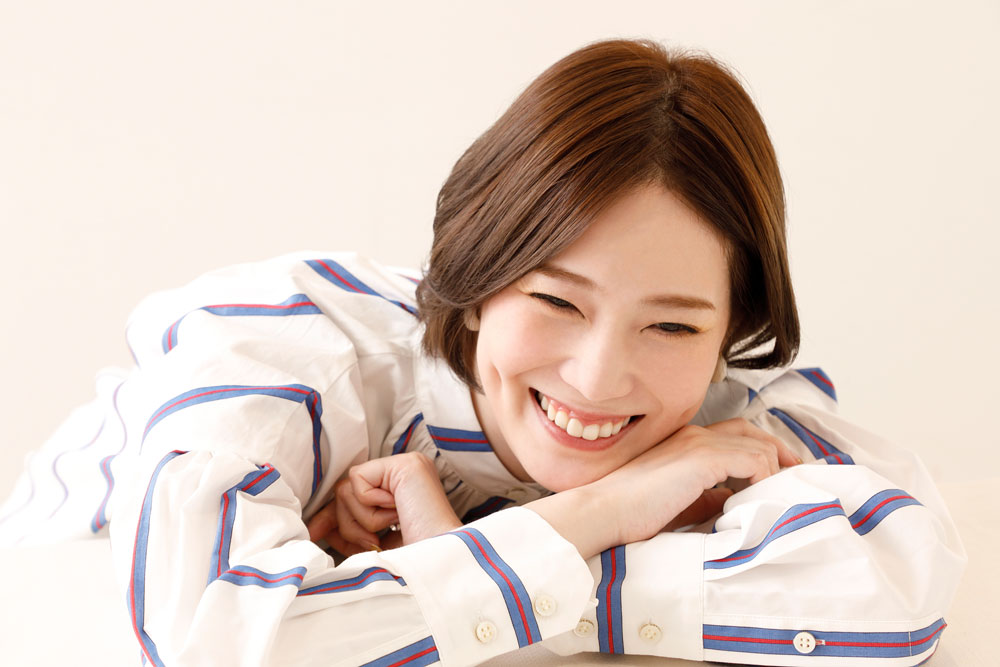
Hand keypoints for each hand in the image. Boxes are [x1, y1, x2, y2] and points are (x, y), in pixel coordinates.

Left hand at [307, 452, 461, 555]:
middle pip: (343, 493)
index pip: (351, 495)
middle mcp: (403, 473)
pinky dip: (370, 506)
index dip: (330, 516)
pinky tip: (396, 513)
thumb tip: (318, 526)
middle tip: (375, 539)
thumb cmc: (412, 561)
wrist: (437, 566)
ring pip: (347, 489)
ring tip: (391, 527)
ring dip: (363, 520)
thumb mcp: (374, 543)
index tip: (315, 533)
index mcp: (399, 490)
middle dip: (349, 524)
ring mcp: (406, 465)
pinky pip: (358, 481)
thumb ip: (351, 529)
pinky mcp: (405, 465)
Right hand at [528, 418, 799, 558]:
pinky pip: (753, 461)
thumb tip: (732, 504)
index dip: (764, 450)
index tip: (781, 474)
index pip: (736, 433)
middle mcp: (694, 434)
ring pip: (758, 445)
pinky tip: (759, 499)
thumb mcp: (678, 502)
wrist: (603, 510)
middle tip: (797, 478)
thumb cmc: (632, 512)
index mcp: (686, 441)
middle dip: (781, 453)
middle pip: (753, 432)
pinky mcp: (702, 458)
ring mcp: (698, 442)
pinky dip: (763, 478)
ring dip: (775, 471)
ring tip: (781, 495)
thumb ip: (706, 497)